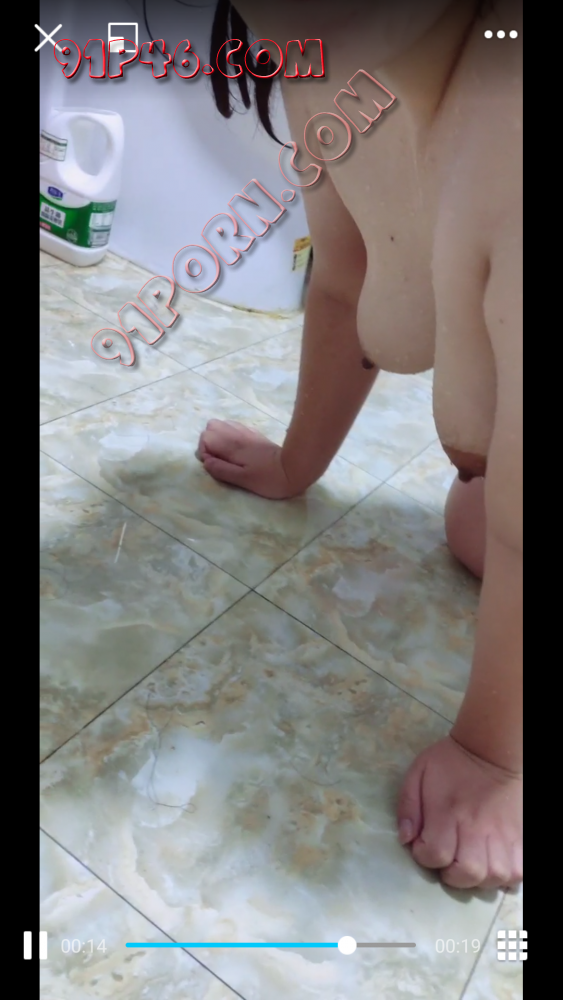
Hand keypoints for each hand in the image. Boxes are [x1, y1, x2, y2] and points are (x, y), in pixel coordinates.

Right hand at [196, 420, 299, 499]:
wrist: (295, 469)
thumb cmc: (268, 479)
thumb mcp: (243, 480)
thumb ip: (221, 470)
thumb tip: (205, 461)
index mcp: (232, 445)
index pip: (206, 436)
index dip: (205, 452)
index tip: (215, 465)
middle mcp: (237, 434)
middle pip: (212, 426)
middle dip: (210, 442)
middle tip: (220, 459)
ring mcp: (246, 432)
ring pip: (223, 425)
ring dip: (219, 438)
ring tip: (228, 455)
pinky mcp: (255, 434)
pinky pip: (235, 428)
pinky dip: (231, 437)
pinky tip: (239, 451)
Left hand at [397, 735, 522, 889]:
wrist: (491, 749)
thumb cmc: (450, 762)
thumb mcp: (418, 774)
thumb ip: (408, 807)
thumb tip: (405, 840)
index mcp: (448, 812)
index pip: (435, 855)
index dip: (424, 856)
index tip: (424, 844)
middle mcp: (476, 827)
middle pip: (468, 873)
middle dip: (452, 875)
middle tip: (448, 859)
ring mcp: (502, 834)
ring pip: (495, 876)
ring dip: (480, 878)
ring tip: (471, 862)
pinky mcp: (519, 836)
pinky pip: (518, 871)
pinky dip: (506, 876)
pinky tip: (494, 864)